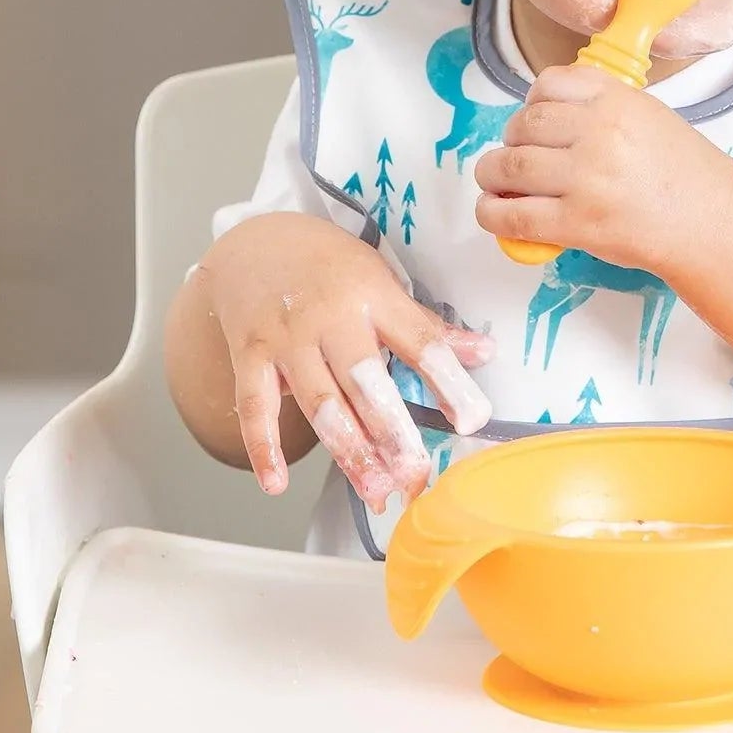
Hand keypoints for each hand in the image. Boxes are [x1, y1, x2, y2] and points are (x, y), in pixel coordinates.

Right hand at [195, 211, 492, 507]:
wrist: (254, 242)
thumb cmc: (328, 266)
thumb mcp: (380, 279)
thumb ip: (424, 324)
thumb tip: (483, 352)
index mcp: (373, 295)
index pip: (418, 341)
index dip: (448, 380)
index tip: (473, 419)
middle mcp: (330, 317)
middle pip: (364, 378)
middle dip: (392, 430)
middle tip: (416, 474)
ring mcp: (286, 337)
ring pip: (318, 401)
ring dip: (347, 449)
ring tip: (374, 490)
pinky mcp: (249, 355)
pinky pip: (255, 406)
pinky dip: (263, 447)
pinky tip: (277, 485)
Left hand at [473, 64, 728, 271]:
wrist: (710, 221)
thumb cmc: (683, 171)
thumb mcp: (647, 114)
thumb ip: (601, 105)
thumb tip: (545, 113)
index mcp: (616, 100)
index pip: (549, 84)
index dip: (531, 101)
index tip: (532, 118)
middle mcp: (598, 133)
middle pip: (523, 125)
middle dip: (511, 140)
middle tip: (516, 155)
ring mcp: (586, 179)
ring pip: (510, 166)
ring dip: (492, 173)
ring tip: (496, 181)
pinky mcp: (577, 223)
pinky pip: (514, 215)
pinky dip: (491, 213)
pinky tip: (492, 210)